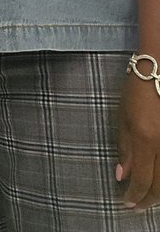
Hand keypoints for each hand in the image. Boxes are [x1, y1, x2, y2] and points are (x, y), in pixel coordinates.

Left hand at [117, 69, 159, 209]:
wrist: (159, 71)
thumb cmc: (137, 92)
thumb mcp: (123, 118)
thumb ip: (125, 150)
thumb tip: (122, 177)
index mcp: (146, 140)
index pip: (142, 180)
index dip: (134, 196)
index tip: (125, 203)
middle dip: (147, 201)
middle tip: (136, 206)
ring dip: (159, 194)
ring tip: (147, 198)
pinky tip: (159, 182)